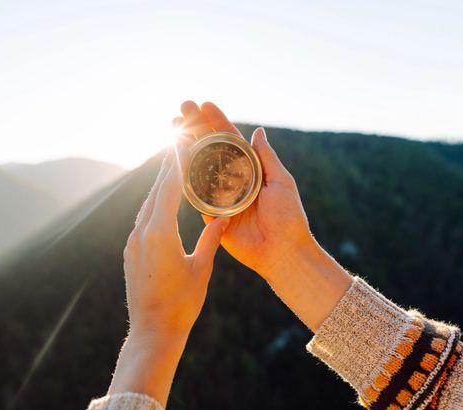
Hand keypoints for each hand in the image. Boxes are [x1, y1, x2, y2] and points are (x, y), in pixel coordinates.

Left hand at [108, 146, 228, 405]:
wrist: (152, 331)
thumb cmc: (182, 304)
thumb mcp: (202, 268)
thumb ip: (212, 238)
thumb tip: (225, 216)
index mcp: (160, 233)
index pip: (170, 187)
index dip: (179, 162)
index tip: (185, 139)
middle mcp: (141, 232)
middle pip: (156, 190)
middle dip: (169, 166)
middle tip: (180, 141)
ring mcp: (133, 242)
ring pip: (148, 204)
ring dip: (161, 184)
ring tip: (174, 165)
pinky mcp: (131, 252)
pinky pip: (144, 219)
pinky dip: (155, 204)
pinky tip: (163, 200)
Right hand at [174, 101, 351, 330]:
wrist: (282, 252)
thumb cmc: (288, 217)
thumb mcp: (281, 182)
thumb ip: (266, 157)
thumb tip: (258, 130)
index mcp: (252, 169)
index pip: (231, 140)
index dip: (217, 121)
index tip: (203, 105)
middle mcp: (234, 180)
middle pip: (211, 149)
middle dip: (196, 128)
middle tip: (180, 108)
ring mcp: (221, 197)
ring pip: (199, 168)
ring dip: (186, 148)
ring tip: (173, 128)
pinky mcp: (212, 216)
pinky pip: (196, 196)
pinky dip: (185, 179)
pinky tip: (174, 160)